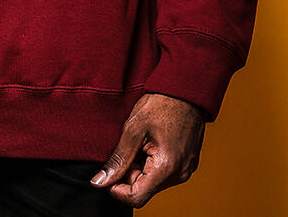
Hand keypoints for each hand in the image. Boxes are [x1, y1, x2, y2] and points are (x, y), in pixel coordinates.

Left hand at [90, 93, 205, 207]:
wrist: (186, 90)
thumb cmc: (161, 104)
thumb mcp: (133, 129)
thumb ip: (118, 159)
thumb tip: (100, 181)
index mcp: (166, 167)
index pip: (136, 197)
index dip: (117, 189)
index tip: (108, 173)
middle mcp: (180, 174)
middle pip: (144, 188)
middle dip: (130, 172)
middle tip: (129, 145)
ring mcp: (186, 170)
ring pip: (153, 181)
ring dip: (141, 166)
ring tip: (143, 140)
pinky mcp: (188, 164)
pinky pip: (164, 173)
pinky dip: (152, 162)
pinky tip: (153, 141)